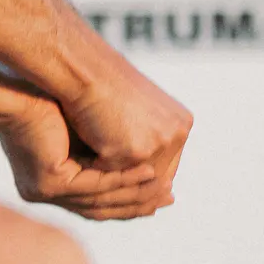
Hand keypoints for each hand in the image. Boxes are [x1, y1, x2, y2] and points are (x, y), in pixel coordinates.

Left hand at [0, 98, 174, 220]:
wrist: (29, 86)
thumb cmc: (59, 100)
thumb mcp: (92, 132)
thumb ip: (115, 153)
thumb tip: (153, 168)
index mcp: (52, 182)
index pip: (101, 199)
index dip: (134, 198)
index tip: (167, 194)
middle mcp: (44, 192)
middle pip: (103, 205)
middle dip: (139, 202)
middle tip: (170, 199)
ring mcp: (43, 191)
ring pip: (100, 198)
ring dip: (135, 192)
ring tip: (166, 188)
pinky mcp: (46, 183)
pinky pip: (93, 185)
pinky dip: (121, 179)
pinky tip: (147, 171)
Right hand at [61, 59, 192, 189]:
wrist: (83, 69)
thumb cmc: (99, 83)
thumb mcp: (131, 109)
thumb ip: (143, 132)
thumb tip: (136, 159)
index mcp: (180, 122)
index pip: (169, 162)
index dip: (147, 174)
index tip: (127, 181)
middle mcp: (176, 133)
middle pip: (159, 176)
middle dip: (134, 184)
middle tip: (111, 193)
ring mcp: (158, 143)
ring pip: (136, 178)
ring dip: (114, 177)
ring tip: (91, 178)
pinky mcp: (134, 152)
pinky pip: (113, 174)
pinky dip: (96, 169)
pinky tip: (82, 160)